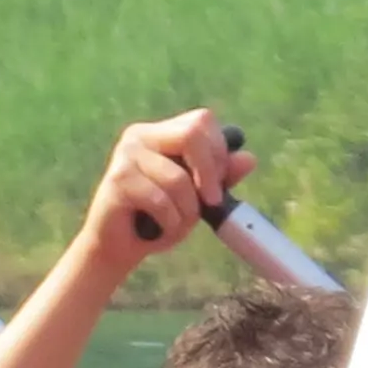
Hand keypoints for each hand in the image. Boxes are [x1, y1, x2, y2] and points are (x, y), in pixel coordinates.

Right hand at [78, 109, 241, 274]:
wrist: (118, 247)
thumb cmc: (159, 219)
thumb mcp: (197, 198)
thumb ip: (221, 177)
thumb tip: (249, 158)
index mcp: (161, 133)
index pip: (203, 120)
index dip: (219, 151)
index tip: (219, 184)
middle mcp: (140, 135)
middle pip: (192, 134)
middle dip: (211, 173)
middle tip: (211, 203)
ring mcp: (126, 155)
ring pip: (179, 178)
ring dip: (187, 212)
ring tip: (174, 224)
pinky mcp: (118, 180)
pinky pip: (161, 201)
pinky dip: (169, 224)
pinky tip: (158, 230)